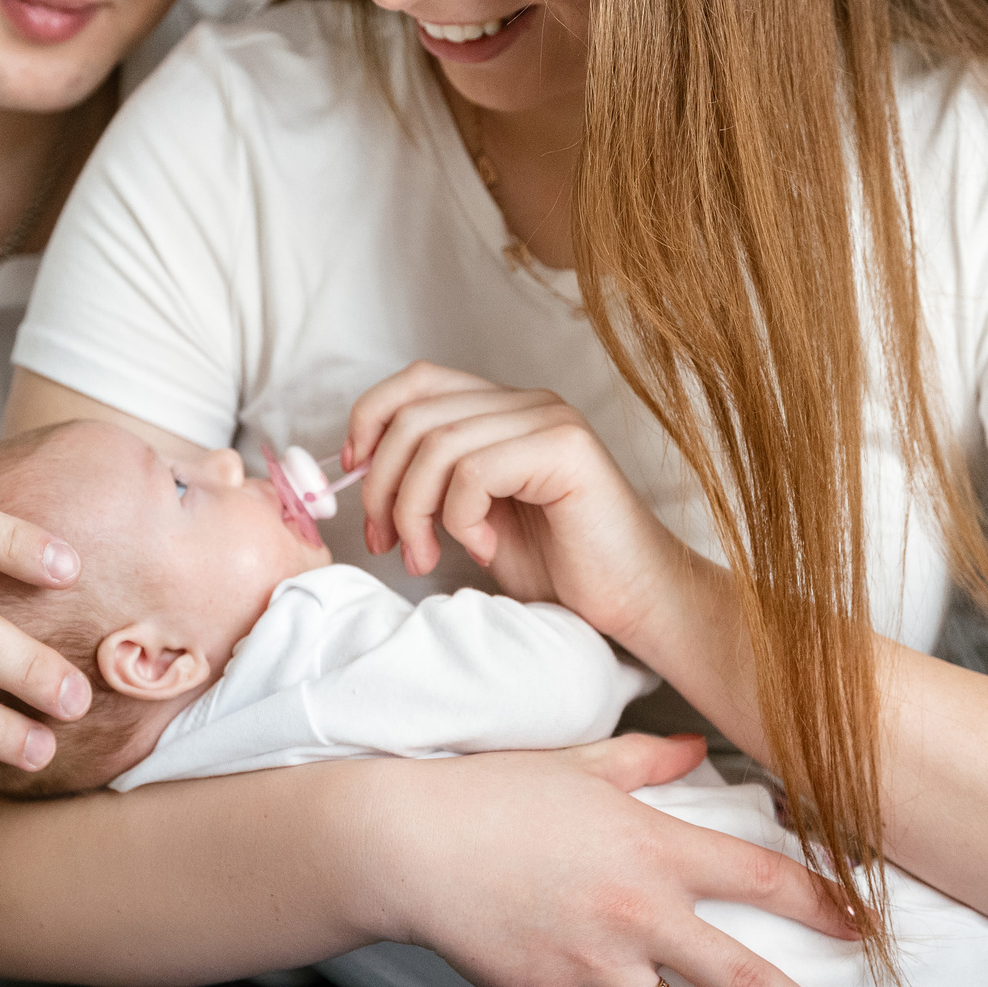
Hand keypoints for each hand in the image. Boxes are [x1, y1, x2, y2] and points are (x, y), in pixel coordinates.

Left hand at [344, 362, 693, 641]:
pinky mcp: (565, 450)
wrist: (635, 605)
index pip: (417, 381)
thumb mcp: (476, 521)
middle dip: (380, 484)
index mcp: (505, 411)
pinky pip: (474, 471)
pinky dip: (459, 519)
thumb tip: (360, 471)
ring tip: (426, 557)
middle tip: (386, 542)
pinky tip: (484, 550)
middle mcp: (528, 403)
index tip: (352, 474)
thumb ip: (433, 486)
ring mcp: (550, 420)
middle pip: (415, 412)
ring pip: (436, 443)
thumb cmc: (561, 571)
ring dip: (412, 510)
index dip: (370, 419)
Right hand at [356, 734, 869, 986]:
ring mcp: (594, 965)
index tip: (868, 930)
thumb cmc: (496, 792)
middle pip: (742, 977)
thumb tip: (697, 744)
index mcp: (655, 847)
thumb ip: (649, 758)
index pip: (760, 876)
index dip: (822, 902)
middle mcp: (638, 913)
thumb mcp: (583, 764)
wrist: (411, 841)